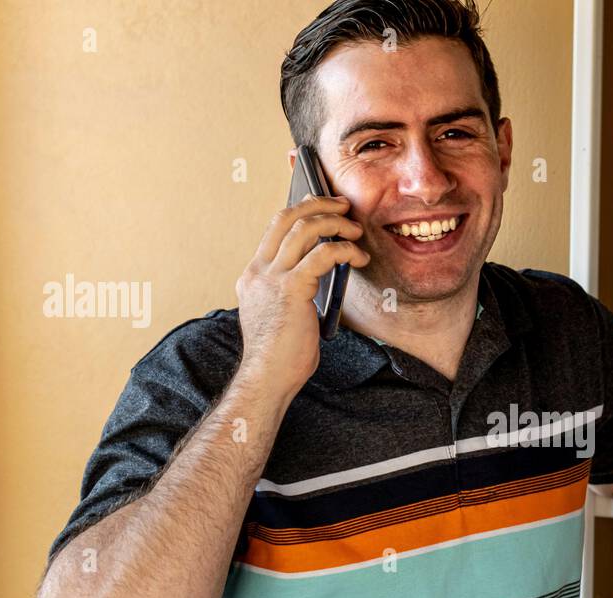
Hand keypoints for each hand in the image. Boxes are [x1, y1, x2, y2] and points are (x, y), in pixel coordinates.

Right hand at [234, 194, 370, 396]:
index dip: (301, 210)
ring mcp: (272, 278)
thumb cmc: (281, 355)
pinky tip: (359, 258)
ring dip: (336, 223)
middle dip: (318, 204)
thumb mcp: (282, 313)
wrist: (268, 378)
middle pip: (286, 217)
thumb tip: (319, 273)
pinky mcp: (292, 289)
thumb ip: (292, 290)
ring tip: (356, 230)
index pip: (275, 227)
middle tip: (343, 205)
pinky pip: (323, 254)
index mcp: (253, 275)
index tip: (323, 206)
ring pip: (305, 228)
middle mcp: (259, 271)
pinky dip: (345, 250)